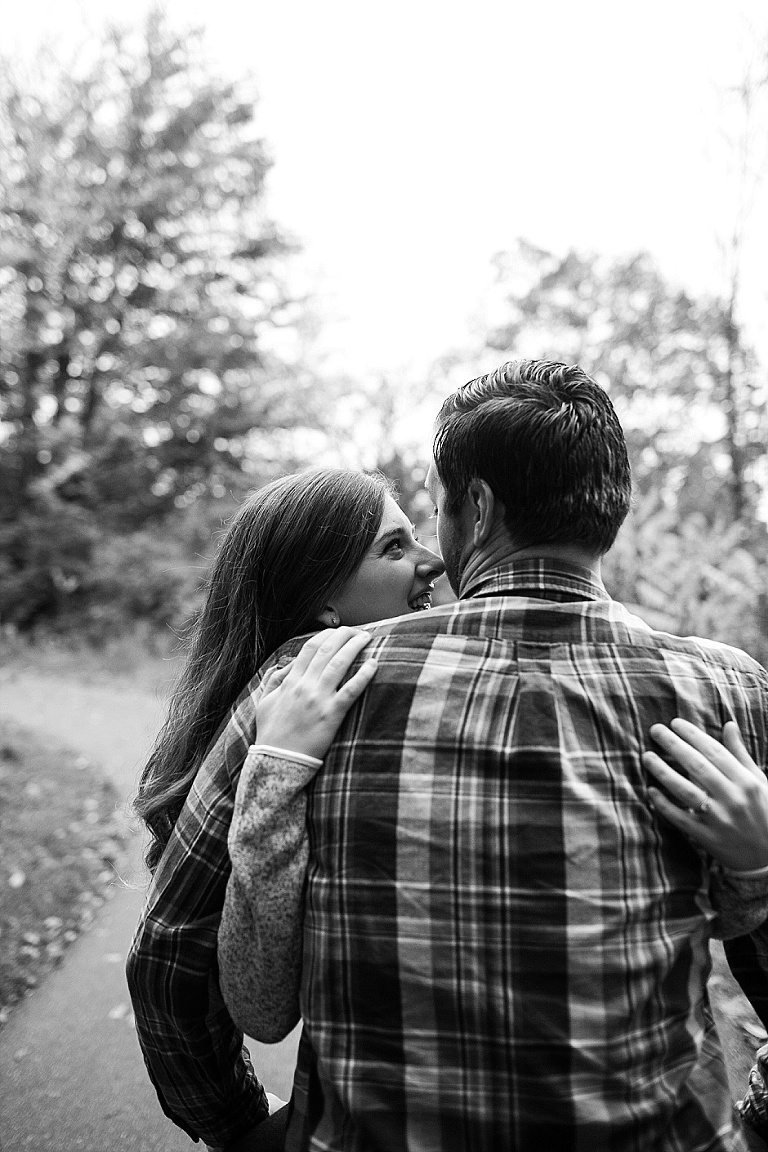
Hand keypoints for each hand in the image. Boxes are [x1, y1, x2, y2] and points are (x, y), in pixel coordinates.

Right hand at [254, 627, 376, 759]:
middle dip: (343, 636)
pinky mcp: (332, 714)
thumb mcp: (264, 703)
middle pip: (326, 651)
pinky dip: (364, 675)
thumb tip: (284, 665)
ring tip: (367, 638)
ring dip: (355, 647)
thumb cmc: (271, 734)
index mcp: (290, 681)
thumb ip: (273, 681)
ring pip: (339, 664)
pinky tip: (374, 664)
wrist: (277, 761)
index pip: (309, 648)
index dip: (325, 635)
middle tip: (356, 630)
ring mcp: (319, 699)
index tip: (336, 631)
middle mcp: (305, 686)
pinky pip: (351, 690)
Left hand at [643, 718, 767, 871]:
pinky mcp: (708, 837)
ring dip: (663, 772)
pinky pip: (681, 819)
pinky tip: (650, 791)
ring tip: (647, 757)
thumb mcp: (759, 781)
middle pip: (698, 766)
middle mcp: (733, 798)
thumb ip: (740, 754)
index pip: (715, 752)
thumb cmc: (764, 812)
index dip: (693, 735)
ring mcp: (720, 819)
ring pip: (686, 791)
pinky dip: (665, 805)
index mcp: (746, 782)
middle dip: (674, 745)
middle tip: (655, 730)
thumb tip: (729, 724)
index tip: (675, 723)